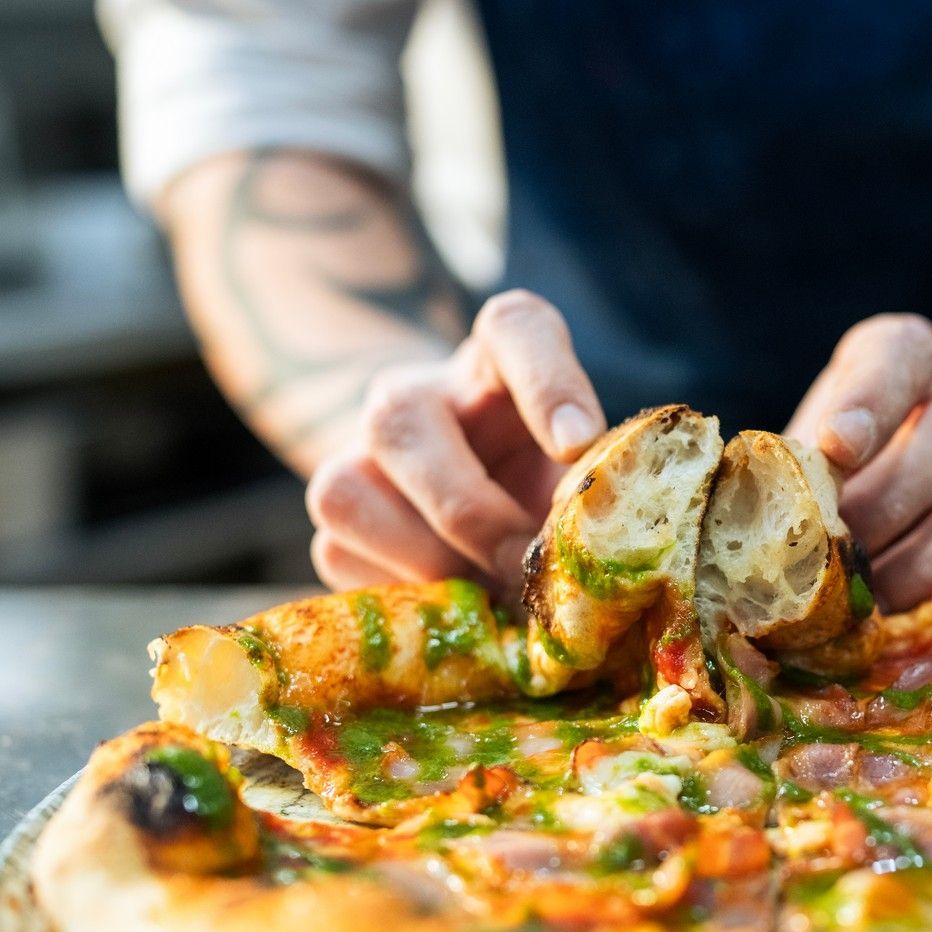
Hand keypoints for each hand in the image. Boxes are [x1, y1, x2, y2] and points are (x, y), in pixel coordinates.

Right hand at [305, 291, 604, 596]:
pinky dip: (403, 594)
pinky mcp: (335, 514)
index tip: (577, 444)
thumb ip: (595, 484)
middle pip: (402, 419)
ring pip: (349, 494)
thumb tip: (591, 547)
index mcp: (498, 358)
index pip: (516, 328)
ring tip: (490, 594)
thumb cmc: (542, 483)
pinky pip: (340, 554)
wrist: (475, 500)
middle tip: (522, 563)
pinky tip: (454, 603)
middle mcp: (414, 391)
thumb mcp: (583, 469)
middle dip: (469, 511)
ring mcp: (358, 449)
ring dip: (428, 560)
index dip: (546, 383)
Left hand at [785, 314, 931, 610]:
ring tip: (876, 599)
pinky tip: (918, 611)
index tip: (834, 448)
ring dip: (931, 559)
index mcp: (911, 352)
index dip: (869, 401)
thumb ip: (800, 470)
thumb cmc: (861, 448)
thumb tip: (755, 532)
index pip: (900, 357)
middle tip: (841, 560)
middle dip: (892, 505)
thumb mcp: (823, 434)